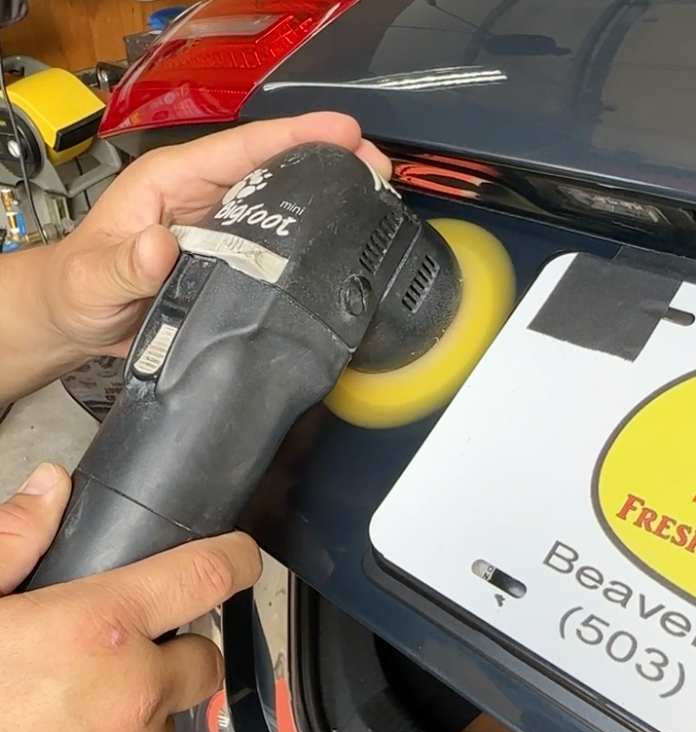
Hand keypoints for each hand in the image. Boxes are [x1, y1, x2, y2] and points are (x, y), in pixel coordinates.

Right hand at [0, 462, 260, 731]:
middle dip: (175, 654)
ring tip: (70, 723)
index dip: (235, 559)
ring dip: (139, 718)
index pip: (207, 574)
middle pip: (201, 659)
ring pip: (169, 724)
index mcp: (98, 630)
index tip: (241, 557)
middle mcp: (133, 695)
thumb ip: (15, 542)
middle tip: (114, 662)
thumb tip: (51, 489)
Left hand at [46, 112, 391, 357]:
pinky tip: (337, 250)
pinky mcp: (226, 259)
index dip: (293, 137)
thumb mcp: (92, 277)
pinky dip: (306, 243)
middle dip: (326, 162)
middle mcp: (200, 197)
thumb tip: (161, 246)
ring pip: (278, 205)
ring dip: (325, 201)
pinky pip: (271, 245)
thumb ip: (124, 265)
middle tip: (377, 168)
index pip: (239, 149)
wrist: (77, 321)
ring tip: (373, 201)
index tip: (343, 132)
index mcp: (170, 181)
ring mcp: (217, 229)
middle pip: (271, 170)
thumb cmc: (76, 288)